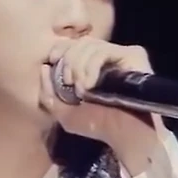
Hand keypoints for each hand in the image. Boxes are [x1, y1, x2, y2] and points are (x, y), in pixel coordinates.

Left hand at [40, 37, 160, 154]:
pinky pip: (105, 51)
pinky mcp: (133, 55)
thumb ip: (49, 92)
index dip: (61, 48)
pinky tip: (91, 85)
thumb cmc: (97, 125)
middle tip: (69, 84)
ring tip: (82, 91)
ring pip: (91, 45)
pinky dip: (92, 66)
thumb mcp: (64, 113)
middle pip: (81, 42)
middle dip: (69, 62)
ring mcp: (122, 54)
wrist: (123, 135)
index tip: (52, 59)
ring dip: (79, 67)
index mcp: (93, 65)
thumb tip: (44, 66)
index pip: (75, 44)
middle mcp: (109, 56)